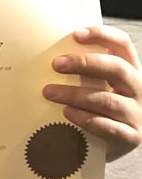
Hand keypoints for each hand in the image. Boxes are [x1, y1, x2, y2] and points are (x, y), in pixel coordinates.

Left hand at [45, 25, 141, 161]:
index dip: (102, 35)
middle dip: (84, 63)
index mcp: (129, 70)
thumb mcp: (96, 84)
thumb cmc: (99, 108)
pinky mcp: (131, 137)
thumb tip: (46, 55)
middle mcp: (138, 89)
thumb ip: (81, 70)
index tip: (75, 34)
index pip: (122, 44)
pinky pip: (109, 127)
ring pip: (107, 99)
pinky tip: (68, 114)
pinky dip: (86, 119)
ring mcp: (137, 114)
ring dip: (75, 94)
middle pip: (117, 68)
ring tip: (49, 92)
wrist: (112, 144)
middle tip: (56, 64)